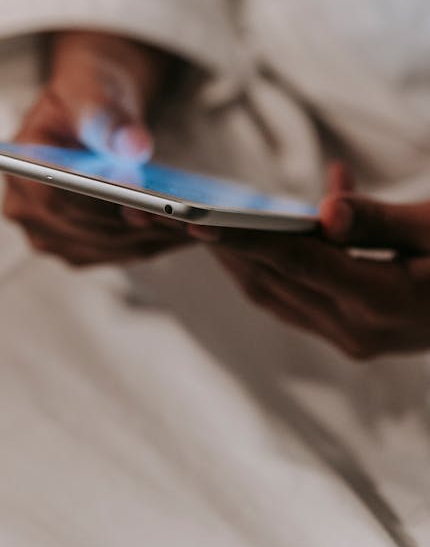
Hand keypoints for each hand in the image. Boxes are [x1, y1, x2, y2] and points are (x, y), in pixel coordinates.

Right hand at [2, 30, 189, 266]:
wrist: (91, 110)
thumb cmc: (86, 94)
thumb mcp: (92, 89)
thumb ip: (107, 116)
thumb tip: (133, 146)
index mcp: (18, 166)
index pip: (56, 197)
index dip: (98, 204)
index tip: (143, 205)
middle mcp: (25, 209)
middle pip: (88, 228)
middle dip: (140, 222)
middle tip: (192, 219)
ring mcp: (51, 235)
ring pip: (111, 246)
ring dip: (157, 236)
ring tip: (203, 225)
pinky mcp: (79, 248)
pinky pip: (122, 251)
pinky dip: (158, 241)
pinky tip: (192, 227)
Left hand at [202, 165, 429, 359]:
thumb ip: (381, 218)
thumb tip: (324, 208)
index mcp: (382, 303)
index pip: (295, 262)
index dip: (242, 238)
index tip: (194, 219)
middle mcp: (360, 330)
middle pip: (271, 281)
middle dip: (216, 246)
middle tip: (163, 214)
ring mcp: (354, 338)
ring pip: (274, 293)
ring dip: (233, 256)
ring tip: (191, 219)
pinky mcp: (353, 334)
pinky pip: (295, 295)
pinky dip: (273, 260)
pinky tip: (272, 220)